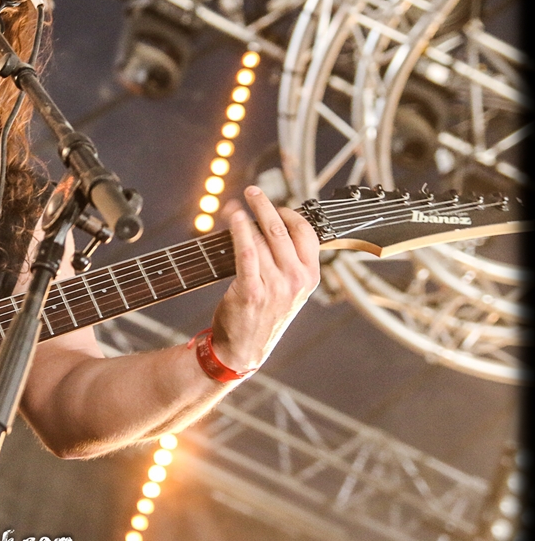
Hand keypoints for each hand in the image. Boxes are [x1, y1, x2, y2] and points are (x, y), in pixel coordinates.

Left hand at [209, 186, 320, 372]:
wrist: (243, 349)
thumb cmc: (262, 314)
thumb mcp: (287, 289)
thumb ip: (287, 261)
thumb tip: (274, 222)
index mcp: (310, 277)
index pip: (306, 232)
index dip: (288, 212)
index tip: (273, 204)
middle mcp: (296, 280)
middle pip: (282, 230)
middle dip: (265, 205)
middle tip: (252, 191)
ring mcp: (275, 286)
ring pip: (261, 238)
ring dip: (244, 216)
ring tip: (232, 206)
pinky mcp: (251, 290)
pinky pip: (246, 251)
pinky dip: (239, 230)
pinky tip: (233, 217)